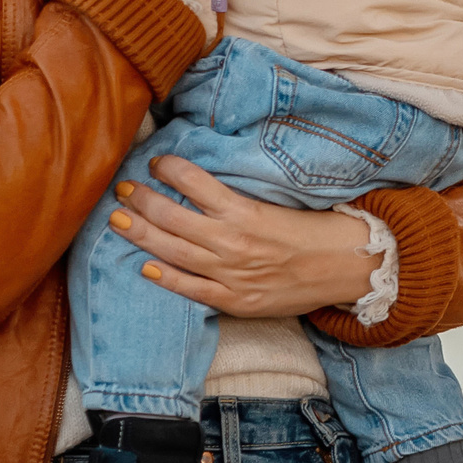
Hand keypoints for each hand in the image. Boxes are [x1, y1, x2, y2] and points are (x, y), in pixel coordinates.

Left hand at [104, 155, 380, 317]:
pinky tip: (145, 266)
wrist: (344, 267)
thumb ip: (237, 200)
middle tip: (122, 187)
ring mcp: (231, 274)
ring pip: (173, 251)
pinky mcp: (235, 300)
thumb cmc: (313, 230)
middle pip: (172, 218)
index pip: (194, 183)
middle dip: (142, 200)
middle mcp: (232, 241)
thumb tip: (202, 183)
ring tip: (118, 219)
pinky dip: (167, 277)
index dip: (169, 170)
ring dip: (141, 233)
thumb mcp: (275, 204)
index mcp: (244, 211)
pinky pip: (192, 289)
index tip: (156, 162)